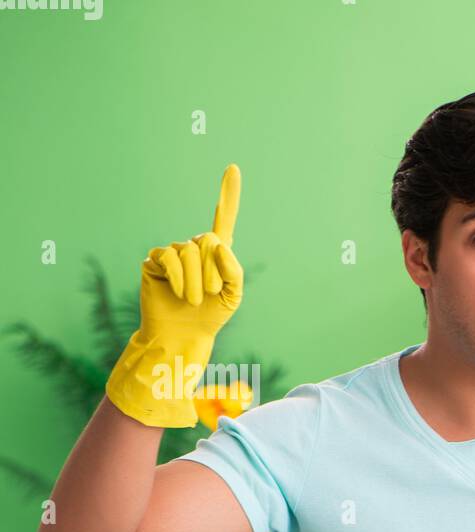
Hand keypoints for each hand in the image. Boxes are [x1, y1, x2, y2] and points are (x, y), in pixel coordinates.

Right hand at [105, 164, 244, 426]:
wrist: (184, 335)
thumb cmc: (211, 316)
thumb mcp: (233, 295)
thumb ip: (234, 269)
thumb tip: (218, 243)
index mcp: (217, 253)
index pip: (224, 219)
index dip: (228, 194)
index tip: (233, 168)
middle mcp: (194, 247)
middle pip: (208, 241)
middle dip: (214, 272)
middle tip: (210, 295)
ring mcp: (173, 252)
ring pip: (190, 252)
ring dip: (197, 281)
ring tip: (194, 300)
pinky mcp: (155, 261)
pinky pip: (170, 258)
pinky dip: (180, 278)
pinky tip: (180, 293)